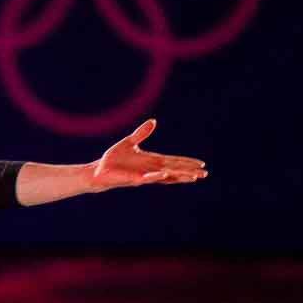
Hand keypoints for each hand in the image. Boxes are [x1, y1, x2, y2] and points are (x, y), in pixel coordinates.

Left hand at [91, 119, 207, 189]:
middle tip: (205, 174)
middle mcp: (150, 170)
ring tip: (194, 178)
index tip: (201, 164)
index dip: (187, 162)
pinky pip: (148, 178)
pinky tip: (166, 174)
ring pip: (166, 178)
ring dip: (179, 177)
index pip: (174, 162)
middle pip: (175, 171)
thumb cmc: (113, 160)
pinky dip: (157, 177)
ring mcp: (144, 176)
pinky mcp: (134, 180)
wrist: (98, 171)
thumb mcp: (129, 142)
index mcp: (151, 161)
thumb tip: (153, 122)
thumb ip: (141, 133)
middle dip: (189, 172)